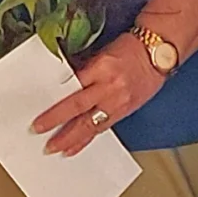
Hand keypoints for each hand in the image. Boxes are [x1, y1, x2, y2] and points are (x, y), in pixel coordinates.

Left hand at [33, 36, 166, 156]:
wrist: (158, 54)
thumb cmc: (129, 49)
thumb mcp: (100, 53)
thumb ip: (82, 70)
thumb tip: (61, 84)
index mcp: (101, 67)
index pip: (71, 87)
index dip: (54, 100)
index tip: (40, 107)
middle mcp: (109, 87)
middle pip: (78, 107)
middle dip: (56, 122)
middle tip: (39, 131)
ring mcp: (118, 101)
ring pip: (90, 124)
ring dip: (70, 138)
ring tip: (55, 147)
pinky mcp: (125, 111)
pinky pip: (102, 128)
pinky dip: (87, 139)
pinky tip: (75, 147)